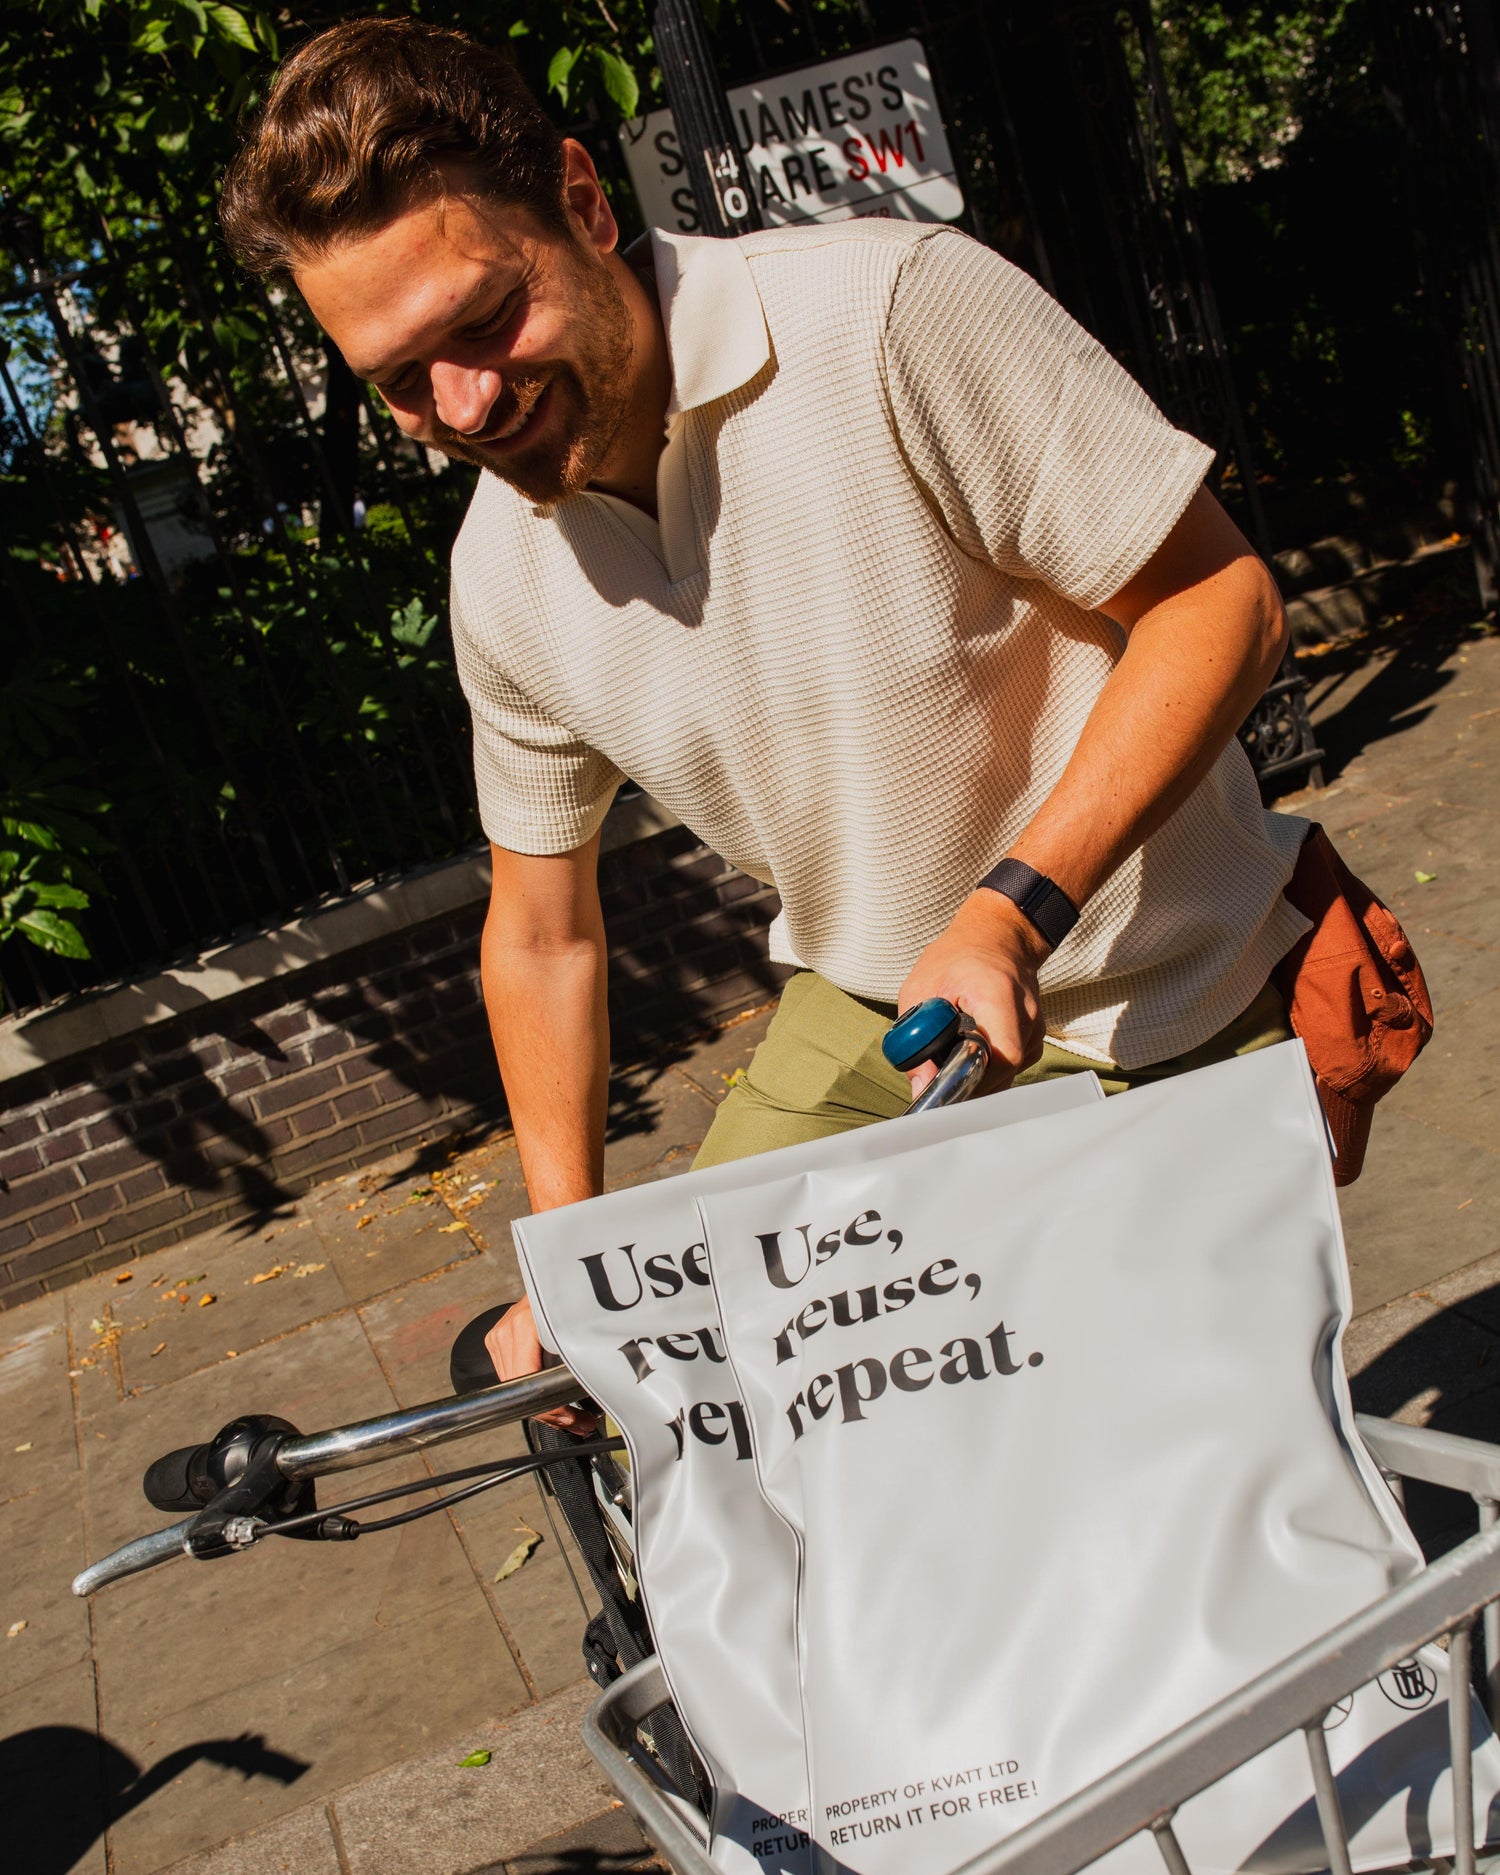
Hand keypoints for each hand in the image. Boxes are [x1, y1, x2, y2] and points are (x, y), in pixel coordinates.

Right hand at [483, 1295, 595, 1435]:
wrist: (555, 1276)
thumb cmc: (572, 1299)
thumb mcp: (578, 1327)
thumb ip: (580, 1357)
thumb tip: (597, 1393)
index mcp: (526, 1326)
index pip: (527, 1383)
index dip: (552, 1409)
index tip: (575, 1419)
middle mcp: (507, 1330)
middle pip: (519, 1390)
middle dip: (552, 1414)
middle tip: (580, 1423)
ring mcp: (499, 1334)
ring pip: (513, 1388)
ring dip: (543, 1406)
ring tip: (572, 1417)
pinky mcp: (497, 1339)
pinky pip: (511, 1376)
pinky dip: (531, 1391)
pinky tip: (552, 1400)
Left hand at [897, 892, 1048, 1095]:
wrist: (995, 937)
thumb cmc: (957, 958)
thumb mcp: (921, 988)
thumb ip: (915, 1037)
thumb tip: (920, 1088)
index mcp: (998, 995)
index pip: (1002, 1055)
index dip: (974, 1078)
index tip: (945, 1085)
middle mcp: (1026, 1013)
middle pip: (1004, 1071)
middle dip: (969, 1079)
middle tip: (939, 1073)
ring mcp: (1036, 1026)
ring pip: (1008, 1073)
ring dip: (978, 1071)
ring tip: (955, 1047)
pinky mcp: (1035, 1037)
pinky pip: (1011, 1067)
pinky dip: (989, 1065)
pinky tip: (971, 1045)